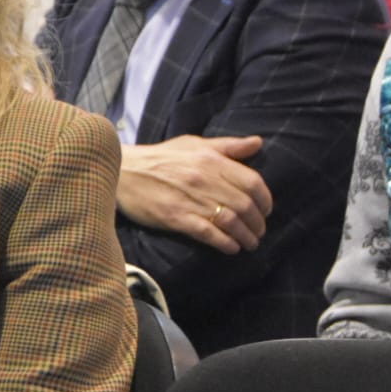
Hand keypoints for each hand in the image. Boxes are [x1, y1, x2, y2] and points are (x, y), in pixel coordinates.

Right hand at [115, 135, 272, 253]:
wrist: (124, 171)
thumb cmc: (161, 157)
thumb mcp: (194, 144)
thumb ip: (227, 146)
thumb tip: (258, 143)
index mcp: (211, 160)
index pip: (252, 182)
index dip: (265, 200)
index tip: (266, 210)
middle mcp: (204, 179)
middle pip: (245, 205)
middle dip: (258, 223)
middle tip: (259, 232)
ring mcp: (190, 199)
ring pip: (230, 221)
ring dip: (245, 237)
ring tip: (249, 244)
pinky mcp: (175, 217)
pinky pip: (208, 233)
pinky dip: (224, 243)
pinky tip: (231, 248)